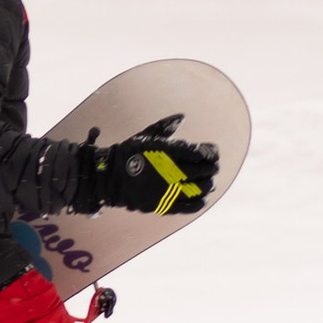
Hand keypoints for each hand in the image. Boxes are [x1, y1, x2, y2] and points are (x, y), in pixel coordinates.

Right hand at [87, 120, 217, 217]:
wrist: (109, 177)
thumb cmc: (128, 153)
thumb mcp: (146, 136)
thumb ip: (165, 127)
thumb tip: (181, 117)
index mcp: (169, 152)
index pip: (201, 153)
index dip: (211, 152)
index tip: (213, 152)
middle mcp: (172, 171)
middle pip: (204, 171)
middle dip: (212, 168)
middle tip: (213, 167)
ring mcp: (169, 190)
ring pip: (200, 189)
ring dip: (208, 184)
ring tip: (208, 182)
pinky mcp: (165, 205)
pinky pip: (190, 206)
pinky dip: (200, 201)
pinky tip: (202, 197)